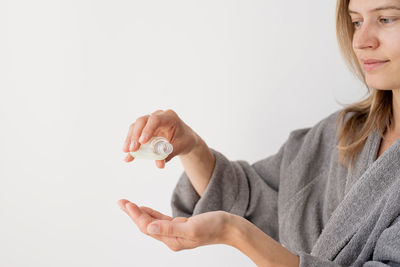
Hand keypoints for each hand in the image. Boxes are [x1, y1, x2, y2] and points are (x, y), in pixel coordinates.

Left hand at [117, 199, 232, 250]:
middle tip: (121, 201)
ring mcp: (175, 233)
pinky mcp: (180, 227)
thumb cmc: (214, 227)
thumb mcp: (192, 228)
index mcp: (172, 240)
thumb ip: (169, 228)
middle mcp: (171, 239)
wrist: (229, 228)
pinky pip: (161, 221)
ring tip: (127, 204)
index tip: (126, 203)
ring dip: (139, 213)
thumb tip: (148, 228)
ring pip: (151, 222)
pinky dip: (151, 214)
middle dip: (132, 213)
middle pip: (146, 225)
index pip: (147, 227)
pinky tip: (144, 209)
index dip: (135, 215)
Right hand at [122, 109, 198, 168]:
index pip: (156, 119)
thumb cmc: (184, 140)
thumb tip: (159, 164)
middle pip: (142, 121)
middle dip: (135, 135)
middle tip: (132, 149)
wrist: (185, 138)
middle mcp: (158, 115)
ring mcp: (149, 121)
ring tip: (127, 152)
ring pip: (135, 126)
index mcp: (169, 117)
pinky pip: (134, 134)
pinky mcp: (144, 128)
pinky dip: (131, 144)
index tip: (142, 142)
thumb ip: (169, 154)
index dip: (147, 130)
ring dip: (130, 139)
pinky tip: (128, 156)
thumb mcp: (180, 147)